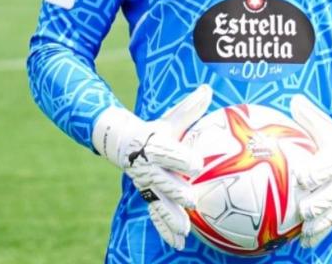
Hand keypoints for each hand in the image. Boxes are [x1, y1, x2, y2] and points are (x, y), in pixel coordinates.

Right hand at [92, 85, 211, 249]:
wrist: (122, 142)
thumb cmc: (154, 128)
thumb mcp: (171, 117)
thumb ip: (189, 107)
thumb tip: (208, 88)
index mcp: (154, 146)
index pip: (167, 152)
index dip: (180, 157)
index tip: (196, 163)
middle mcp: (148, 168)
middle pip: (162, 181)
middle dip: (176, 192)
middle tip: (192, 201)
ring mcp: (146, 185)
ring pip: (158, 203)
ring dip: (171, 217)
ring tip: (185, 231)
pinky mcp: (147, 196)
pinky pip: (156, 214)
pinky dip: (165, 229)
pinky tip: (177, 243)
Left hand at [290, 95, 331, 247]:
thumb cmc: (331, 135)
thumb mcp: (322, 122)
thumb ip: (308, 115)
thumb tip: (294, 100)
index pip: (330, 162)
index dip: (318, 170)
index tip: (302, 176)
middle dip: (320, 201)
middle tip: (304, 208)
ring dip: (321, 221)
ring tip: (305, 231)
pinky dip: (321, 232)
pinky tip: (305, 242)